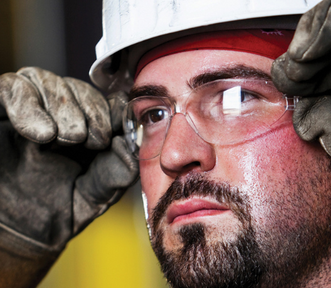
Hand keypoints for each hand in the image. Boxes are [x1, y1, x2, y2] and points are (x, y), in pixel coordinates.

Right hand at [0, 67, 138, 286]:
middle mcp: (56, 117)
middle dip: (90, 110)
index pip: (103, 101)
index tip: (116, 133)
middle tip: (90, 139)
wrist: (17, 236)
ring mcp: (26, 113)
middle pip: (76, 87)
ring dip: (62, 105)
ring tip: (63, 138)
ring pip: (43, 78)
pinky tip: (41, 134)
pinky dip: (26, 104)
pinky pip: (9, 87)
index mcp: (87, 131)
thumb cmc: (57, 214)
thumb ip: (119, 171)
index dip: (113, 111)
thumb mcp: (97, 195)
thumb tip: (130, 143)